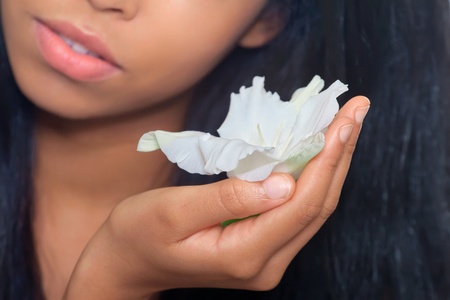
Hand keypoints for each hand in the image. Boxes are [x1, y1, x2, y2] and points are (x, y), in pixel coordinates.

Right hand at [64, 96, 369, 299]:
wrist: (127, 263)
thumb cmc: (139, 233)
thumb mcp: (173, 211)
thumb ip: (227, 198)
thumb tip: (284, 181)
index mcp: (243, 256)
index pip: (300, 205)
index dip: (326, 160)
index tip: (343, 119)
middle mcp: (265, 265)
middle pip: (317, 206)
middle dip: (339, 155)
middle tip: (355, 111)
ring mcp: (267, 260)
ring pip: (313, 209)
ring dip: (331, 164)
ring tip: (346, 124)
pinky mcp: (263, 249)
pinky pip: (297, 211)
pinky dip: (312, 177)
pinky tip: (320, 151)